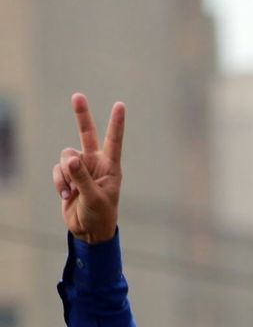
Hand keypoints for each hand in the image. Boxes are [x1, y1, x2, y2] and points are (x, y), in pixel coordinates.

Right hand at [54, 94, 124, 243]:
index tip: (120, 105)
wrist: (89, 231)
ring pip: (66, 156)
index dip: (116, 123)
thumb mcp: (94, 198)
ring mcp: (81, 168)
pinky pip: (58, 169)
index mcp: (111, 168)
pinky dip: (60, 182)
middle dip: (81, 115)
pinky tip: (67, 195)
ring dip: (66, 173)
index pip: (114, 142)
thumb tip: (70, 159)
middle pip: (87, 134)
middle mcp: (96, 164)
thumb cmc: (100, 216)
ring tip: (73, 191)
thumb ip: (82, 178)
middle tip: (77, 96)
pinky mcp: (68, 175)